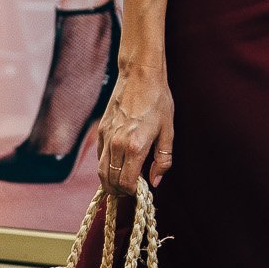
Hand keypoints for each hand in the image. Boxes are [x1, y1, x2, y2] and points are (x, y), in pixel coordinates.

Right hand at [96, 62, 173, 194]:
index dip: (132, 192)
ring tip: (122, 184)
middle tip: (131, 191)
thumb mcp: (168, 131)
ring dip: (110, 182)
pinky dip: (106, 167)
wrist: (139, 76)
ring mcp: (106, 137)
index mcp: (135, 147)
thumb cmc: (158, 101)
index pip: (126, 183)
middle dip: (120, 191)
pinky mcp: (101, 130)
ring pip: (101, 171)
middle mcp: (117, 144)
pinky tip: (117, 166)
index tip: (140, 190)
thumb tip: (155, 181)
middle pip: (110, 181)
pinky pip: (100, 157)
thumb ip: (163, 160)